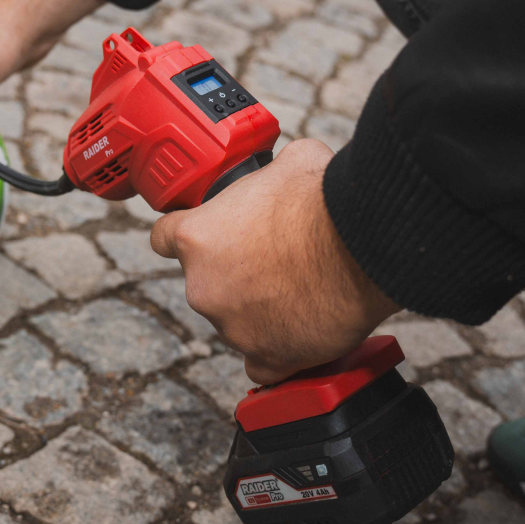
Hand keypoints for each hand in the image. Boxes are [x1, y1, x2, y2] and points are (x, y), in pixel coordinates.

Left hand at [150, 139, 398, 385]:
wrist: (360, 245)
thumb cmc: (321, 200)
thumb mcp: (288, 162)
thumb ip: (268, 174)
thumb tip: (283, 171)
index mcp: (195, 237)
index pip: (164, 239)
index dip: (188, 235)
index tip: (208, 237)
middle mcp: (202, 287)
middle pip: (205, 282)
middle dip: (233, 273)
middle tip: (274, 260)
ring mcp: (231, 327)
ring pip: (235, 320)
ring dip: (258, 309)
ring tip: (300, 290)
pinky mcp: (266, 357)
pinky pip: (262, 362)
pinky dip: (277, 351)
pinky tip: (296, 334)